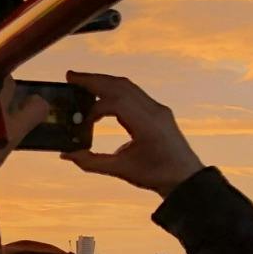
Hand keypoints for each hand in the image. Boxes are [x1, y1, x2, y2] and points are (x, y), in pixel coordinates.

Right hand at [62, 72, 204, 196]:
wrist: (186, 177)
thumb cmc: (156, 175)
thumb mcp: (122, 170)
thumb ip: (91, 162)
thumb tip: (66, 155)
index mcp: (148, 124)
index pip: (117, 103)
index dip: (94, 109)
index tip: (82, 122)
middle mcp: (154, 110)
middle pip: (121, 85)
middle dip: (94, 79)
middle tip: (70, 76)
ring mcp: (157, 108)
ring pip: (127, 86)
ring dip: (103, 81)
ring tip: (80, 81)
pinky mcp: (157, 111)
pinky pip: (133, 93)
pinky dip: (114, 90)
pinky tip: (100, 95)